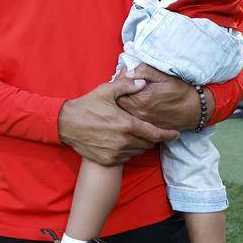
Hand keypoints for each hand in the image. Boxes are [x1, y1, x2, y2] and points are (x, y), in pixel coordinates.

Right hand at [58, 76, 178, 166]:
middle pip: (148, 144)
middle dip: (152, 138)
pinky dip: (128, 151)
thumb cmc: (87, 106)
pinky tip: (122, 142)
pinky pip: (125, 158)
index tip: (175, 134)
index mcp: (127, 124)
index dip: (168, 135)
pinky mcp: (107, 160)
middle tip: (150, 130)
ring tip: (134, 135)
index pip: (155, 133)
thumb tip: (143, 82)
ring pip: (137, 151)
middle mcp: (124, 141)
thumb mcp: (106, 91)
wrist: (66, 124)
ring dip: (140, 144)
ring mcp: (116, 153)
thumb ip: (127, 86)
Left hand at [116, 64, 214, 130]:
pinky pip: (132, 121)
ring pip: (123, 113)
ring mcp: (143, 122)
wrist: (196, 111)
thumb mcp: (164, 76)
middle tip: (123, 85)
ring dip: (122, 104)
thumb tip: (128, 71)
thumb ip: (144, 71)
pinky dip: (129, 113)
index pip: (118, 90)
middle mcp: (140, 112)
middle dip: (117, 93)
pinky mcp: (147, 128)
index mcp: (142, 98)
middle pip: (117, 103)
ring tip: (129, 95)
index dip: (118, 82)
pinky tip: (135, 106)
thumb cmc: (181, 92)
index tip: (123, 76)